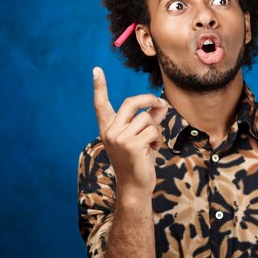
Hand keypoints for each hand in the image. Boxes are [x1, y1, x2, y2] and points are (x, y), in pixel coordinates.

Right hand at [92, 67, 168, 194]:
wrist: (135, 187)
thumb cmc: (138, 161)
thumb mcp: (141, 137)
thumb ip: (149, 119)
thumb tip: (161, 104)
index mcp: (108, 128)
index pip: (100, 104)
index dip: (99, 86)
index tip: (96, 70)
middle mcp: (110, 131)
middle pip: (131, 102)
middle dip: (149, 99)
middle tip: (161, 103)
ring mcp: (119, 138)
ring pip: (147, 118)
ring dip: (156, 129)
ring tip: (152, 144)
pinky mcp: (132, 145)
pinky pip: (154, 130)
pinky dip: (158, 140)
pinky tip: (152, 151)